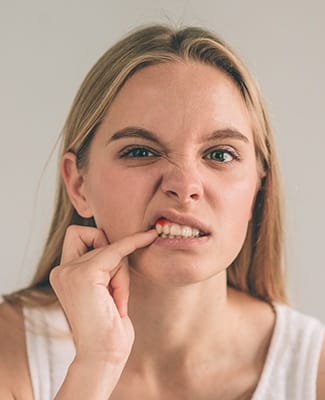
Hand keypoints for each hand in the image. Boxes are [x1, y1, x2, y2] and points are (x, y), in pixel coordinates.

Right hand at [49, 225, 156, 364]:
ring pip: (110, 249)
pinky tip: (148, 238)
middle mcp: (61, 270)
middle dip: (115, 260)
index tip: (123, 236)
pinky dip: (134, 243)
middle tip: (115, 291)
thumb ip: (102, 266)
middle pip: (97, 240)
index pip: (78, 236)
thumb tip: (120, 242)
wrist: (103, 356)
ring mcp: (69, 271)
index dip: (98, 237)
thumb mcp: (103, 290)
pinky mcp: (85, 274)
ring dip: (121, 274)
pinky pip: (117, 249)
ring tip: (116, 302)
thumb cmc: (108, 328)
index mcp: (63, 274)